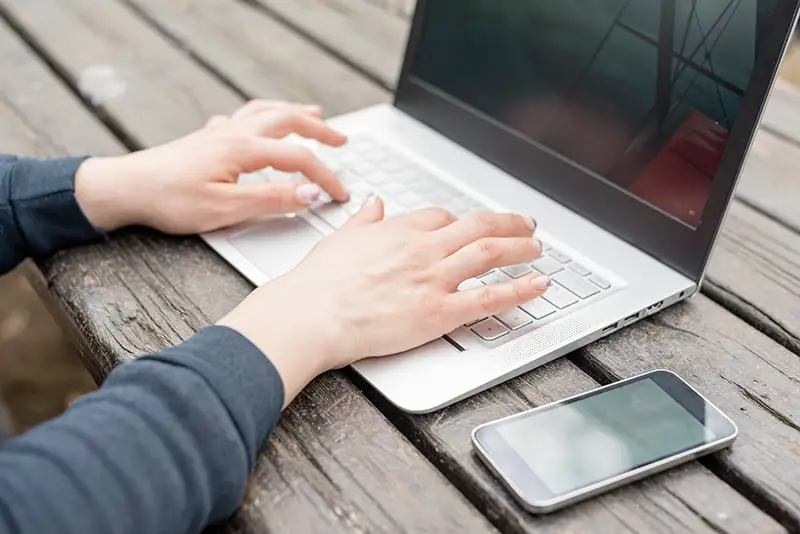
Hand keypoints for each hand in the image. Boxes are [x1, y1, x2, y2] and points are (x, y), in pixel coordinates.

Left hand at [74, 100, 348, 233]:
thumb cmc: (170, 201)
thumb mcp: (226, 209)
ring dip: (295, 113)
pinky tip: (260, 122)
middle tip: (342, 140)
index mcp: (244, 149)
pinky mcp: (207, 138)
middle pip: (288, 121)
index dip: (325, 176)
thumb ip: (272, 199)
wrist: (126, 189)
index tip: (339, 194)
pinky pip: (244, 116)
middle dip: (319, 130)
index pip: (299, 158)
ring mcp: (220, 132)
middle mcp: (235, 133)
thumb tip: (310, 194)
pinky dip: (264, 115)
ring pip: (266, 112)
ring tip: (314, 115)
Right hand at [218, 198, 548, 405]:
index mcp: (399, 230)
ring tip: (538, 248)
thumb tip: (373, 202)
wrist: (311, 313)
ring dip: (520, 248)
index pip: (442, 217)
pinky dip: (520, 289)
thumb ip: (363, 219)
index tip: (473, 227)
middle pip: (478, 226)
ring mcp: (434, 279)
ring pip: (490, 253)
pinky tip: (539, 284)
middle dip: (508, 224)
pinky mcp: (439, 312)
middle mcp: (423, 248)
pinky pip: (489, 297)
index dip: (462, 222)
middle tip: (527, 226)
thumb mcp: (340, 238)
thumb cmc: (319, 282)